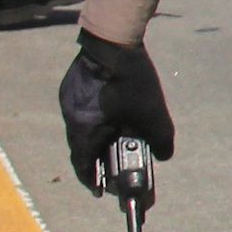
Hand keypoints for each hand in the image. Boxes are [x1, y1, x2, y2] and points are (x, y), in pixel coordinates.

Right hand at [60, 33, 174, 189]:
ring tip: (118, 139)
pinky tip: (113, 113)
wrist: (112, 39)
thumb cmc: (132, 80)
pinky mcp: (73, 85)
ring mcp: (69, 99)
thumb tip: (162, 156)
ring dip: (98, 136)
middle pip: (82, 147)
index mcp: (84, 130)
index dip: (92, 181)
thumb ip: (160, 141)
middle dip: (99, 159)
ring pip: (82, 127)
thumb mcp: (154, 115)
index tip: (101, 191)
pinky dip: (96, 117)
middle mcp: (71, 117)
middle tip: (114, 166)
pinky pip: (83, 109)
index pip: (83, 165)